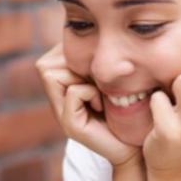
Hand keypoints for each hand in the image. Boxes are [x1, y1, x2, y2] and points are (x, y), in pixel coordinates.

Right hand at [35, 44, 140, 166]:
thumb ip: (96, 63)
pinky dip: (89, 92)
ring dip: (79, 77)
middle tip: (96, 81)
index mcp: (63, 88)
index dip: (71, 54)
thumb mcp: (110, 80)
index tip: (94, 72)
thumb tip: (91, 34)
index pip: (51, 56)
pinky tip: (102, 104)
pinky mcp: (70, 126)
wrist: (135, 146)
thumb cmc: (127, 110)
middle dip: (73, 65)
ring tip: (98, 92)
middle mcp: (57, 101)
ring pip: (51, 74)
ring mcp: (60, 114)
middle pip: (46, 64)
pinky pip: (73, 92)